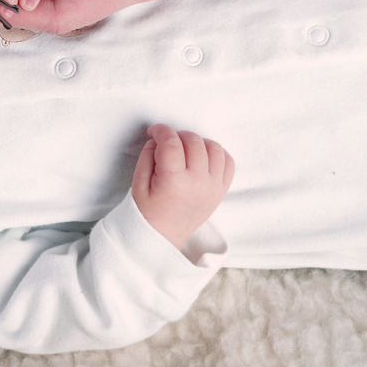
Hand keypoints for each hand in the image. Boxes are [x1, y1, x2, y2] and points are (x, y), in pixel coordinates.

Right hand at [131, 124, 233, 249]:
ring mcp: (213, 186)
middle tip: (167, 142)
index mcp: (174, 182)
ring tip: (185, 149)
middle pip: (193, 141)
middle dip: (177, 135)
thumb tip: (159, 139)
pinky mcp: (221, 190)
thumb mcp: (138, 182)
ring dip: (198, 142)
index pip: (172, 143)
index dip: (161, 131)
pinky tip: (202, 156)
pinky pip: (228, 161)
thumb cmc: (148, 210)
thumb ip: (147, 155)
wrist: (163, 235)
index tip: (154, 132)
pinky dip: (217, 153)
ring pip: (214, 148)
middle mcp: (197, 183)